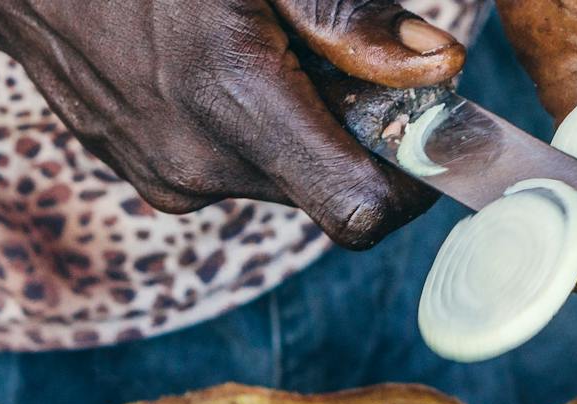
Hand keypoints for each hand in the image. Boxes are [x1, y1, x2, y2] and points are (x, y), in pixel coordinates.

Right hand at [0, 0, 465, 248]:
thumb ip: (343, 16)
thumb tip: (435, 68)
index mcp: (232, 102)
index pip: (361, 210)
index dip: (415, 182)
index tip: (430, 131)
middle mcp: (198, 164)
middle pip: (328, 186)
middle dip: (354, 130)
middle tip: (327, 49)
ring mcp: (163, 177)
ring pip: (281, 173)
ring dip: (297, 122)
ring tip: (253, 43)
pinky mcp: (142, 173)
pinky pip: (229, 164)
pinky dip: (246, 124)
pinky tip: (209, 58)